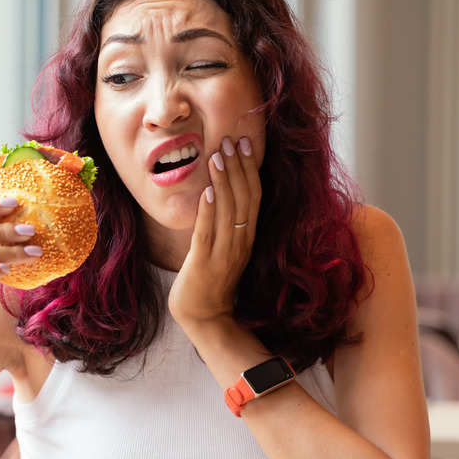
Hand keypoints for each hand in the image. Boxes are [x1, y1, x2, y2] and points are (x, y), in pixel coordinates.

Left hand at [169, 136, 261, 324]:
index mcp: (246, 236)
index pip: (253, 196)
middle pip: (245, 198)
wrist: (205, 318)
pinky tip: (206, 192)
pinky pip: (208, 234)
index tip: (244, 144)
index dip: (250, 169)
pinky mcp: (204, 264)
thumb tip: (216, 192)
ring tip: (218, 156)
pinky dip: (208, 212)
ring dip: (224, 182)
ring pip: (229, 212)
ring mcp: (224, 253)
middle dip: (239, 167)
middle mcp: (240, 242)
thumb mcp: (223, 247)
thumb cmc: (210, 281)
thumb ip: (224, 223)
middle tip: (232, 140)